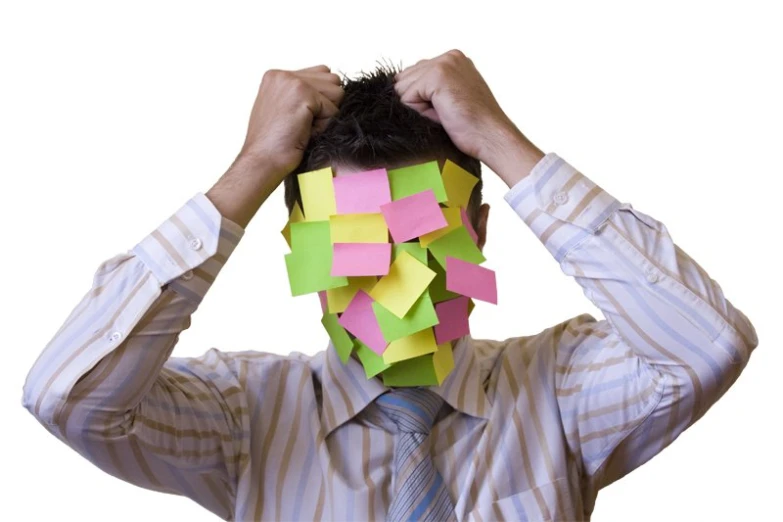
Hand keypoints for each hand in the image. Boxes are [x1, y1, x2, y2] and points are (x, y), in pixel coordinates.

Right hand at [238, 65, 343, 180]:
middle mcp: (283, 74)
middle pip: (332, 80)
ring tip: (304, 128)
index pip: (321, 73)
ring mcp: (292, 81)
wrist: (262, 161)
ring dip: (326, 115)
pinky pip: (333, 109)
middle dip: (325, 105)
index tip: (299, 119)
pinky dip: (323, 126)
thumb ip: (300, 95)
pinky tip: (304, 133)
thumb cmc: (273, 144)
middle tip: (302, 125)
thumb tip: (333, 89)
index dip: (320, 100)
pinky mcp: (303, 94)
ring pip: (336, 92)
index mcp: (277, 76)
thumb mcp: (282, 110)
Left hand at [394, 50, 542, 183]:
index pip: (415, 74)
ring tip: (444, 113)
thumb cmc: (473, 126)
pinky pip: (406, 97)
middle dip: (418, 101)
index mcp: (454, 59)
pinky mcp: (437, 76)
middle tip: (446, 112)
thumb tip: (398, 87)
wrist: (490, 137)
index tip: (446, 108)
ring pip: (403, 87)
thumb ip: (431, 86)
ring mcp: (444, 63)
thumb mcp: (450, 98)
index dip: (421, 98)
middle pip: (405, 79)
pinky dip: (419, 111)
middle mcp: (449, 56)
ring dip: (419, 107)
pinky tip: (441, 115)